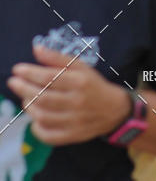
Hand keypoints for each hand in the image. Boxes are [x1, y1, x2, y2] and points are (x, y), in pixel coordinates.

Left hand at [7, 45, 130, 145]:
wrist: (112, 109)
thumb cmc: (93, 84)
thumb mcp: (80, 66)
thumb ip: (57, 58)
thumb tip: (36, 49)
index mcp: (80, 81)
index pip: (50, 77)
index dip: (30, 73)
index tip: (17, 69)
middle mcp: (77, 101)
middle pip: (44, 97)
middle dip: (24, 88)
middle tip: (13, 82)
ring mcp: (74, 121)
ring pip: (43, 116)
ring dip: (29, 106)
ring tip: (24, 97)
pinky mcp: (72, 136)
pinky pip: (48, 135)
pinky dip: (36, 128)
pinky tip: (34, 117)